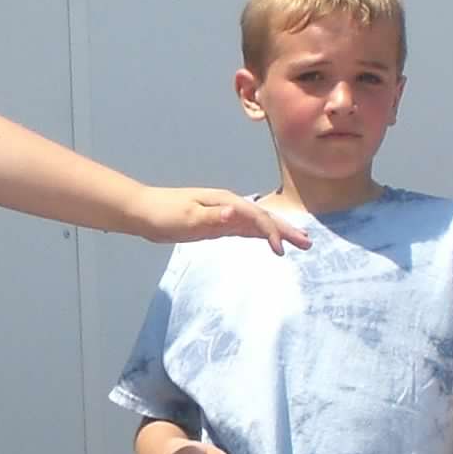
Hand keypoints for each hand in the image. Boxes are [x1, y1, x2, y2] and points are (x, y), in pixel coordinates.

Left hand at [130, 188, 313, 254]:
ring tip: (298, 243)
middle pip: (263, 218)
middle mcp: (229, 206)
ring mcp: (224, 215)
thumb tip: (235, 213)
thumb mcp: (186, 218)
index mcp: (225, 202)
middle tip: (308, 243)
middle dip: (286, 229)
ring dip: (277, 232)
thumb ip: (212, 217)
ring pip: (257, 224)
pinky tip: (270, 242)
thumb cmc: (163, 213)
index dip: (271, 232)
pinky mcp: (217, 225)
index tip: (281, 251)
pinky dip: (261, 235)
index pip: (256, 217)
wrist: (144, 211)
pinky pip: (245, 230)